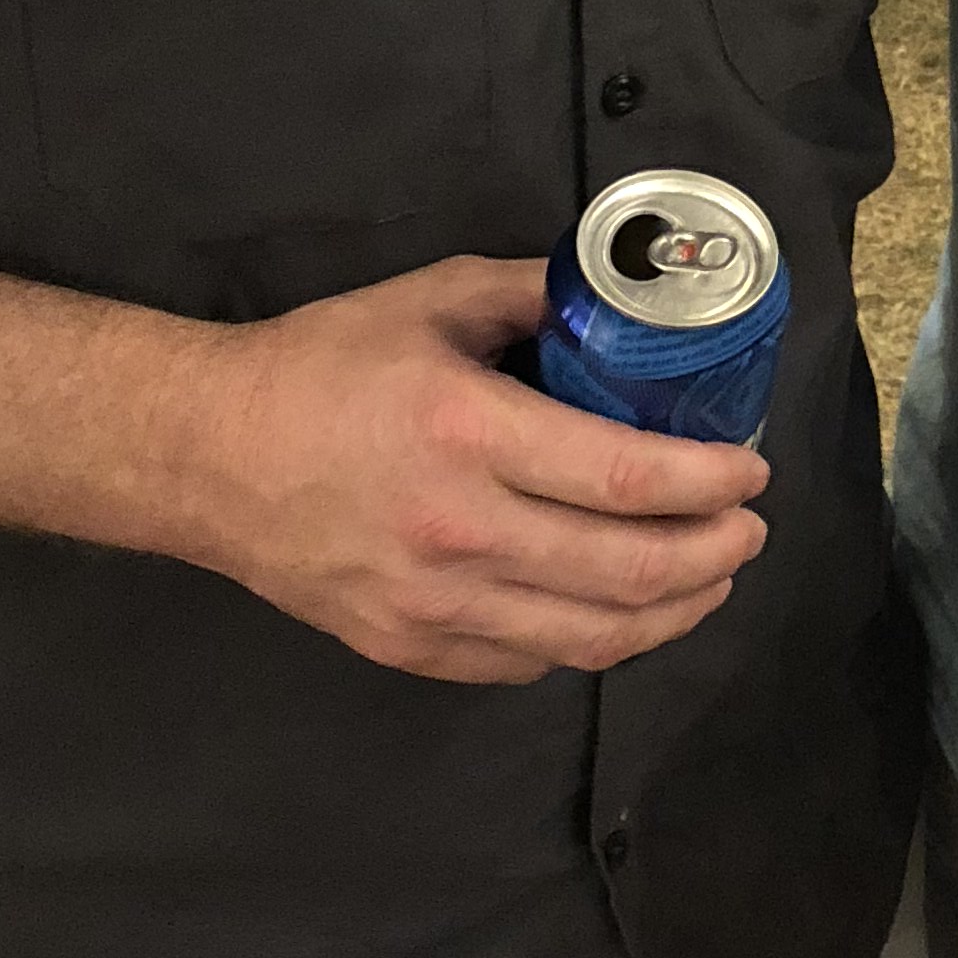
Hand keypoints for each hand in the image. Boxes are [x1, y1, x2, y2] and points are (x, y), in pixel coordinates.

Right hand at [175, 251, 769, 687]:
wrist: (206, 457)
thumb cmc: (318, 369)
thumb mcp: (429, 300)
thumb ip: (531, 295)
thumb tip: (618, 297)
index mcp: (467, 434)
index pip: (625, 479)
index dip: (709, 484)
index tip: (751, 473)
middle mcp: (457, 532)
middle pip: (629, 572)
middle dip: (715, 555)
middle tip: (748, 530)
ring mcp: (433, 604)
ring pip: (592, 637)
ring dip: (674, 612)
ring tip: (708, 579)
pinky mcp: (411, 648)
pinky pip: (531, 662)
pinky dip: (592, 640)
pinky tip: (617, 608)